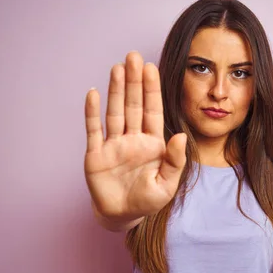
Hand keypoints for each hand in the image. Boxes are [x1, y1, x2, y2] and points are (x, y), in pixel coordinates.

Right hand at [84, 51, 186, 220]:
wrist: (122, 216)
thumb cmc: (147, 201)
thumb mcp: (167, 185)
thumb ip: (175, 161)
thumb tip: (180, 136)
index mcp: (152, 144)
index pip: (153, 111)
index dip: (151, 90)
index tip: (151, 68)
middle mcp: (133, 139)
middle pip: (133, 105)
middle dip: (134, 82)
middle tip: (134, 56)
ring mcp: (114, 144)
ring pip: (115, 112)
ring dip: (116, 90)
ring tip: (117, 68)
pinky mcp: (96, 154)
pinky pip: (94, 129)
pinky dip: (92, 112)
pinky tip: (94, 93)